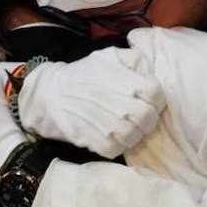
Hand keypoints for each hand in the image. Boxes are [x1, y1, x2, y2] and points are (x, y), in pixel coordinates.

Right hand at [17, 47, 164, 157]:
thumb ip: (134, 59)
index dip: (156, 98)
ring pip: (136, 137)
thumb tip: (150, 70)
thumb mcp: (108, 56)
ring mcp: (107, 126)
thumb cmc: (82, 75)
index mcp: (125, 81)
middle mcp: (119, 104)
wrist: (49, 95)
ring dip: (134, 133)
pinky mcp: (95, 143)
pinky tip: (113, 136)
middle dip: (148, 118)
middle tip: (139, 116)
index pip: (156, 94)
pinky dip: (118, 145)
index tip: (149, 100)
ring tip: (127, 126)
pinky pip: (118, 149)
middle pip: (149, 118)